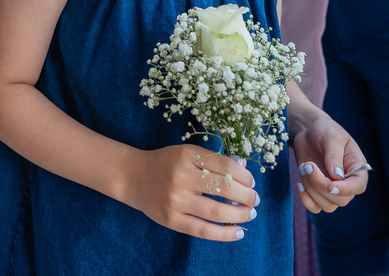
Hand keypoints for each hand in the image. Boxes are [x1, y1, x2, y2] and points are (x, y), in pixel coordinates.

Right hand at [122, 145, 259, 241]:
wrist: (133, 177)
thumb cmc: (166, 164)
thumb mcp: (188, 153)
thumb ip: (214, 160)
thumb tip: (244, 168)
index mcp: (187, 155)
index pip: (225, 166)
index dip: (244, 176)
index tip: (251, 182)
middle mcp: (181, 177)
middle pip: (224, 189)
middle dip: (247, 196)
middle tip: (255, 200)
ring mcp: (175, 200)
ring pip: (217, 212)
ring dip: (240, 215)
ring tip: (250, 214)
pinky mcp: (171, 220)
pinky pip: (203, 230)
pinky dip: (224, 234)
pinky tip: (238, 232)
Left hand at [291, 115, 368, 213]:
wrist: (308, 132)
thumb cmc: (324, 130)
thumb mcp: (331, 137)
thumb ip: (334, 156)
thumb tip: (336, 177)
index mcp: (357, 168)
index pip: (358, 186)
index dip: (346, 190)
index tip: (329, 185)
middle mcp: (347, 182)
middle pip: (340, 199)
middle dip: (320, 185)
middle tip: (307, 165)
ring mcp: (333, 189)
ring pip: (328, 205)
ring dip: (311, 189)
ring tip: (304, 167)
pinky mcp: (318, 192)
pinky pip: (315, 207)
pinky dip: (306, 199)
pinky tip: (299, 183)